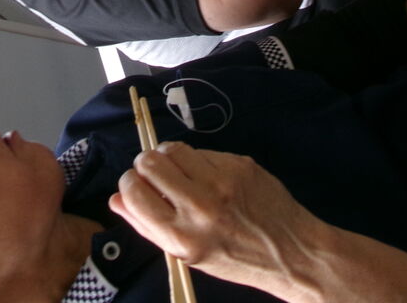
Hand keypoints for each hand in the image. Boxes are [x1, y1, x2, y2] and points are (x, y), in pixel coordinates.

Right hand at [110, 142, 321, 292]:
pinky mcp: (238, 164)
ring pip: (173, 148)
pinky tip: (209, 177)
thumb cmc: (236, 257)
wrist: (290, 252)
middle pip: (150, 162)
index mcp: (181, 236)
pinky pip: (203, 150)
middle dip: (145, 164)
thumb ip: (148, 226)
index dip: (128, 183)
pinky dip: (198, 160)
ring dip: (168, 156)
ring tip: (179, 171)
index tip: (135, 185)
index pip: (133, 192)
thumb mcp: (186, 255)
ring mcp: (221, 181)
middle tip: (154, 174)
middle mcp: (199, 207)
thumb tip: (116, 200)